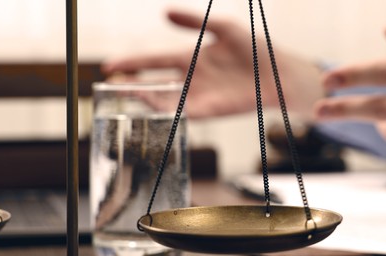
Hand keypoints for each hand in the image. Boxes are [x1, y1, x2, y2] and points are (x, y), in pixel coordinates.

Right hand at [102, 9, 323, 118]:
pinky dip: (168, 112)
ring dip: (144, 98)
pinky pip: (184, 113)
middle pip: (152, 83)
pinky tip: (153, 108)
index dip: (131, 63)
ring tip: (126, 94)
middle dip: (130, 84)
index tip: (108, 66)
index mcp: (189, 58)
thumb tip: (163, 12)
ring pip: (163, 100)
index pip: (153, 61)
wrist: (277, 72)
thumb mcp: (223, 27)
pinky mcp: (210, 111)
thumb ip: (194, 22)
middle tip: (108, 85)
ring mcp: (198, 96)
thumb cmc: (253, 48)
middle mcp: (189, 79)